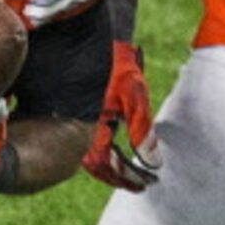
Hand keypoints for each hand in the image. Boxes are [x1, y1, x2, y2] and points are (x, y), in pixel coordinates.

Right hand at [81, 40, 159, 191]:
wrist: (91, 39)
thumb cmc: (117, 65)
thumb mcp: (135, 97)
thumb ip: (142, 131)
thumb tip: (152, 162)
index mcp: (92, 128)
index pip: (107, 165)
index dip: (126, 178)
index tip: (143, 185)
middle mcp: (77, 128)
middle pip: (94, 164)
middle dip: (116, 175)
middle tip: (137, 183)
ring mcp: (73, 120)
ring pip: (87, 154)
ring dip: (108, 166)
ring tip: (125, 171)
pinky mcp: (72, 111)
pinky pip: (83, 140)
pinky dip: (99, 150)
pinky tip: (110, 148)